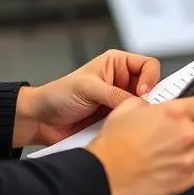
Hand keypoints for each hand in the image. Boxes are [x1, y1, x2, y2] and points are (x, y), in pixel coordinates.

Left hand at [13, 49, 160, 146]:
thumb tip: (139, 103)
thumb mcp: (88, 88)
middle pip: (151, 88)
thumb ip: (115, 94)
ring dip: (138, 114)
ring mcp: (120, 102)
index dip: (150, 78)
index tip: (142, 93)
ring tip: (129, 121)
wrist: (41, 120)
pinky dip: (131, 127)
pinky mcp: (116, 120)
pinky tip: (123, 130)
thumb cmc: (58, 95)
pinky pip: (132, 123)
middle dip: (148, 99)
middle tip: (142, 110)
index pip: (148, 65)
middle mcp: (122, 81)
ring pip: (144, 107)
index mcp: (117, 64)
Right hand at [86, 96, 193, 194]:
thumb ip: (149, 105)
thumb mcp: (128, 107)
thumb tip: (155, 109)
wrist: (105, 173)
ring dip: (189, 152)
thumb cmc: (113, 142)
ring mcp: (188, 159)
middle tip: (170, 138)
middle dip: (189, 133)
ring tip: (167, 157)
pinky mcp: (186, 181)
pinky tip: (178, 169)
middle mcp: (186, 134)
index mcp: (175, 113)